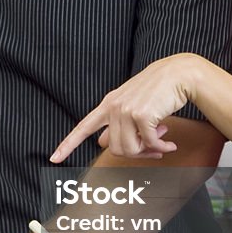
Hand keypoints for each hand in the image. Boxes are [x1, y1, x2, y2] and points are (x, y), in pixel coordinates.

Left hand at [50, 54, 198, 161]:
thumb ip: (117, 122)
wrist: (178, 74)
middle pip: (115, 149)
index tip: (54, 158)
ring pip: (131, 149)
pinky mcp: (142, 115)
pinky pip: (150, 144)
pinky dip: (162, 147)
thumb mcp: (131, 104)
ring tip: (162, 142)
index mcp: (108, 104)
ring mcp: (126, 110)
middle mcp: (114, 107)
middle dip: (136, 154)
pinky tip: (170, 143)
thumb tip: (102, 144)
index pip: (83, 127)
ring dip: (149, 151)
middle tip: (153, 149)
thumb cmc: (157, 90)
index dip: (68, 144)